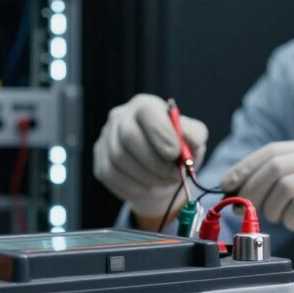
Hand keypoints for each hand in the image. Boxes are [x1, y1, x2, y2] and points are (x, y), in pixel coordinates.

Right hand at [93, 94, 208, 217]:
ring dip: (148, 176)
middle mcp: (121, 117)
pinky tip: (149, 187)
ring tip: (165, 181)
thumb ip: (194, 134)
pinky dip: (135, 186)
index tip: (175, 154)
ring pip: (120, 159)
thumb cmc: (177, 153)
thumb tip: (187, 136)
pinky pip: (113, 176)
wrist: (159, 176)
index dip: (160, 133)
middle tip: (174, 174)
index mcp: (145, 106)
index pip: (147, 112)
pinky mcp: (100, 162)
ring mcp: (106, 140)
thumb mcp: (193, 140)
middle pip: (128, 136)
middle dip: (155, 161)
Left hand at [220, 140, 293, 272]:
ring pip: (285, 186)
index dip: (245, 168)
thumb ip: (277, 182)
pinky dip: (291, 218)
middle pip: (275, 167)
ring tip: (282, 217)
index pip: (272, 151)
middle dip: (252, 190)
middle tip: (245, 208)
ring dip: (273, 208)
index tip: (226, 184)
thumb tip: (233, 187)